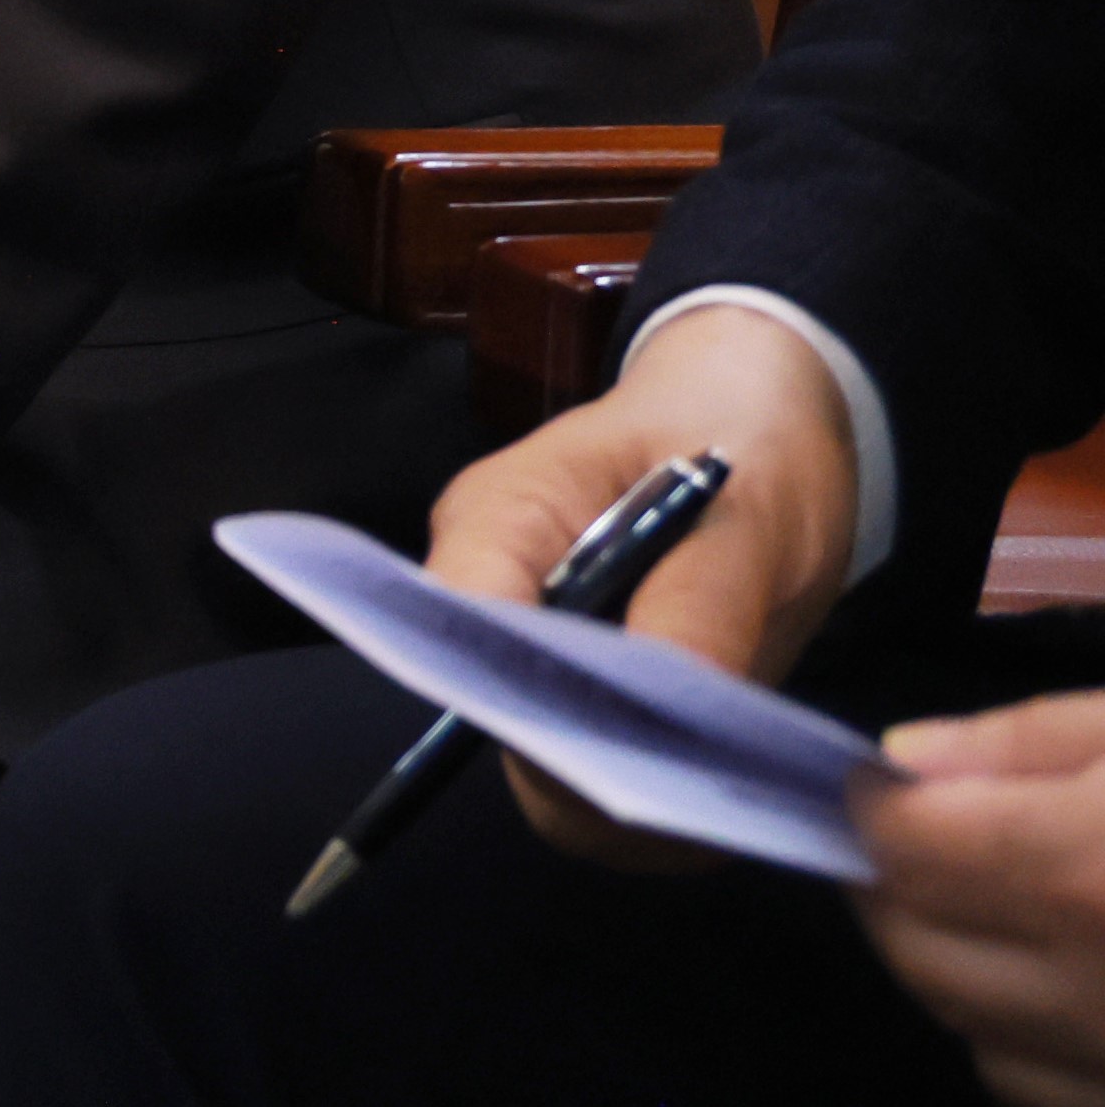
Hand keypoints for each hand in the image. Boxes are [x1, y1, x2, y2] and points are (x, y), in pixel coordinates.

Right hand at [426, 299, 868, 861]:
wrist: (758, 421)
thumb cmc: (746, 439)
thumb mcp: (750, 511)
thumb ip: (702, 603)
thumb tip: (669, 711)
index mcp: (498, 519)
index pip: (461, 632)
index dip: (528, 706)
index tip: (630, 760)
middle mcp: (490, 589)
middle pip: (492, 716)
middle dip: (583, 774)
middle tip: (697, 795)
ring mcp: (529, 644)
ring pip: (540, 761)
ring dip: (625, 797)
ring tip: (720, 792)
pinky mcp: (578, 687)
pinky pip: (590, 765)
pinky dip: (650, 794)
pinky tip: (717, 781)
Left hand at [868, 691, 1104, 1104]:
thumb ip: (1026, 740)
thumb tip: (903, 762)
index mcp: (1082, 876)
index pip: (905, 848)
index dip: (872, 806)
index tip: (875, 784)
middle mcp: (1090, 989)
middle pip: (916, 945)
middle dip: (890, 886)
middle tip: (908, 840)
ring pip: (967, 1026)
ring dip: (947, 961)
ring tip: (982, 903)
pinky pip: (1034, 1084)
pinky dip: (1018, 1036)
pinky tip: (1054, 981)